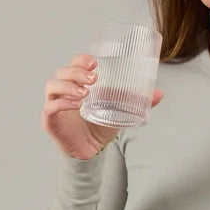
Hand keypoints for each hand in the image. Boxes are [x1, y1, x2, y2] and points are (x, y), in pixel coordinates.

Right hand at [42, 54, 161, 159]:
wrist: (91, 150)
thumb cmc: (100, 126)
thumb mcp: (120, 111)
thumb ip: (137, 101)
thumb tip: (159, 94)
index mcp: (77, 83)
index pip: (73, 64)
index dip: (81, 60)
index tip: (94, 62)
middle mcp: (63, 91)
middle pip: (62, 72)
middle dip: (77, 72)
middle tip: (94, 78)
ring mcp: (54, 104)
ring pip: (53, 86)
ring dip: (69, 86)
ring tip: (85, 93)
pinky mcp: (50, 120)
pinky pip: (50, 107)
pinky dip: (62, 103)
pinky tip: (76, 105)